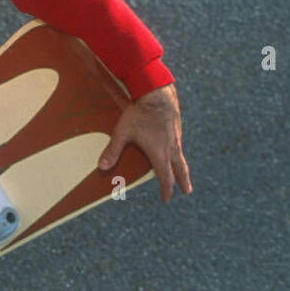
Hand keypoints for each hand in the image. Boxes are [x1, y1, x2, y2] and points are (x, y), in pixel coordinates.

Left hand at [97, 83, 191, 201]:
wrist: (157, 92)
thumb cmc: (138, 113)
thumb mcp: (122, 133)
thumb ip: (112, 150)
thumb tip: (101, 167)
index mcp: (160, 153)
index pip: (165, 177)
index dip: (166, 189)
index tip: (166, 198)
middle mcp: (172, 147)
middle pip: (181, 169)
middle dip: (184, 181)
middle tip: (188, 191)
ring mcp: (176, 137)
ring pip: (181, 156)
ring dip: (182, 167)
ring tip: (183, 173)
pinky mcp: (177, 128)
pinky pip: (179, 145)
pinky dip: (179, 153)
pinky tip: (175, 151)